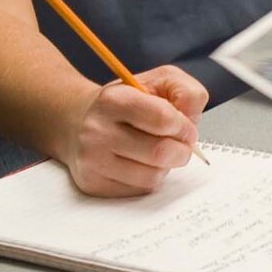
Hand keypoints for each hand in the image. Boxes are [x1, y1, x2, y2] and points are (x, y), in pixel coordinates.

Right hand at [59, 64, 207, 197]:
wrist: (80, 120)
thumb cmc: (126, 102)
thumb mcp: (159, 81)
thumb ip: (186, 92)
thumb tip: (191, 117)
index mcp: (114, 100)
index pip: (163, 119)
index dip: (184, 126)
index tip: (185, 127)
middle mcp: (97, 130)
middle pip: (160, 152)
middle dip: (181, 150)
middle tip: (179, 143)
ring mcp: (92, 160)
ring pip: (152, 176)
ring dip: (165, 166)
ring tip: (156, 151)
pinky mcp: (92, 183)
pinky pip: (139, 190)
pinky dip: (149, 178)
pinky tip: (140, 163)